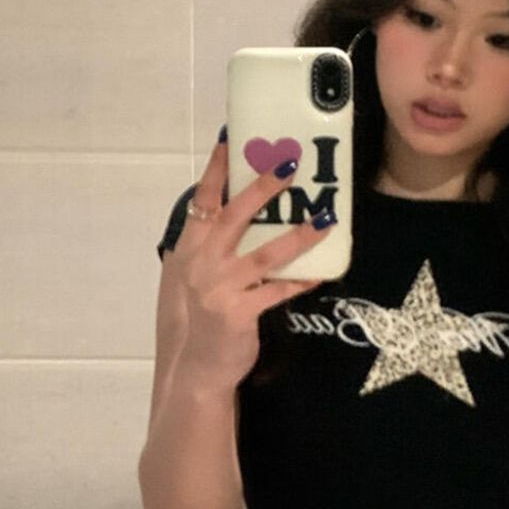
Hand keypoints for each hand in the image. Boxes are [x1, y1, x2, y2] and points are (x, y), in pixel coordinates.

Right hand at [165, 132, 334, 388]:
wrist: (194, 368)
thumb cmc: (192, 322)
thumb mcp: (184, 280)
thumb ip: (202, 249)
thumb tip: (219, 216)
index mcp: (188, 250)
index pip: (202, 201)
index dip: (216, 170)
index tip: (230, 140)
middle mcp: (201, 263)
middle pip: (235, 216)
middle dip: (263, 187)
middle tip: (289, 164)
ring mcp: (220, 287)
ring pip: (266, 252)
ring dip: (298, 234)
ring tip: (324, 219)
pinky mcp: (240, 312)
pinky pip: (278, 290)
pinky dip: (301, 280)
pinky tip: (322, 273)